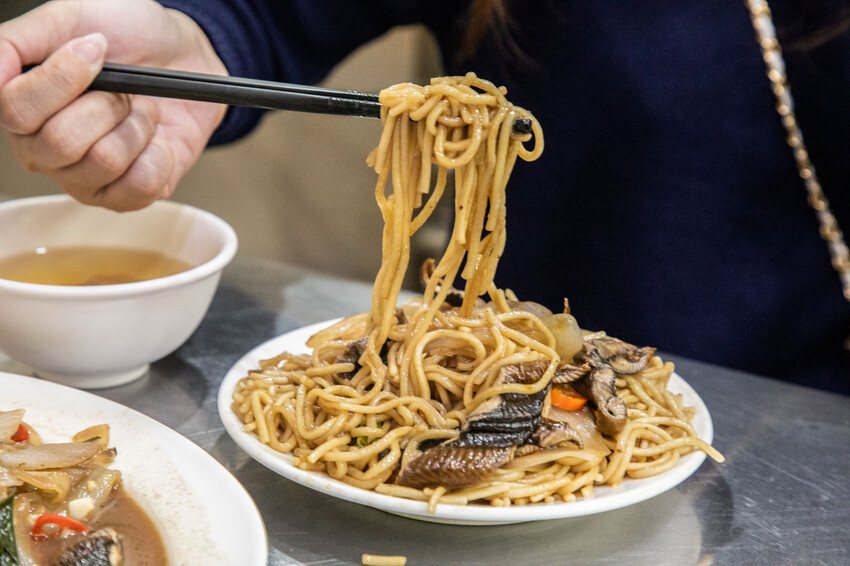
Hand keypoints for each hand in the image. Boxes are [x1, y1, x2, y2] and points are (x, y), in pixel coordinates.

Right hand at [0, 0, 227, 210]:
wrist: (185, 58)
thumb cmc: (128, 39)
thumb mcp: (69, 17)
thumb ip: (17, 41)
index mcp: (22, 109)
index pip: (15, 111)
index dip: (61, 81)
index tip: (95, 51)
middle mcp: (45, 151)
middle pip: (61, 142)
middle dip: (107, 104)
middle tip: (123, 90)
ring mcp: (85, 179)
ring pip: (106, 160)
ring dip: (137, 125)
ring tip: (141, 110)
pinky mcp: (126, 197)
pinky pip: (142, 184)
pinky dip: (160, 154)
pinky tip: (156, 140)